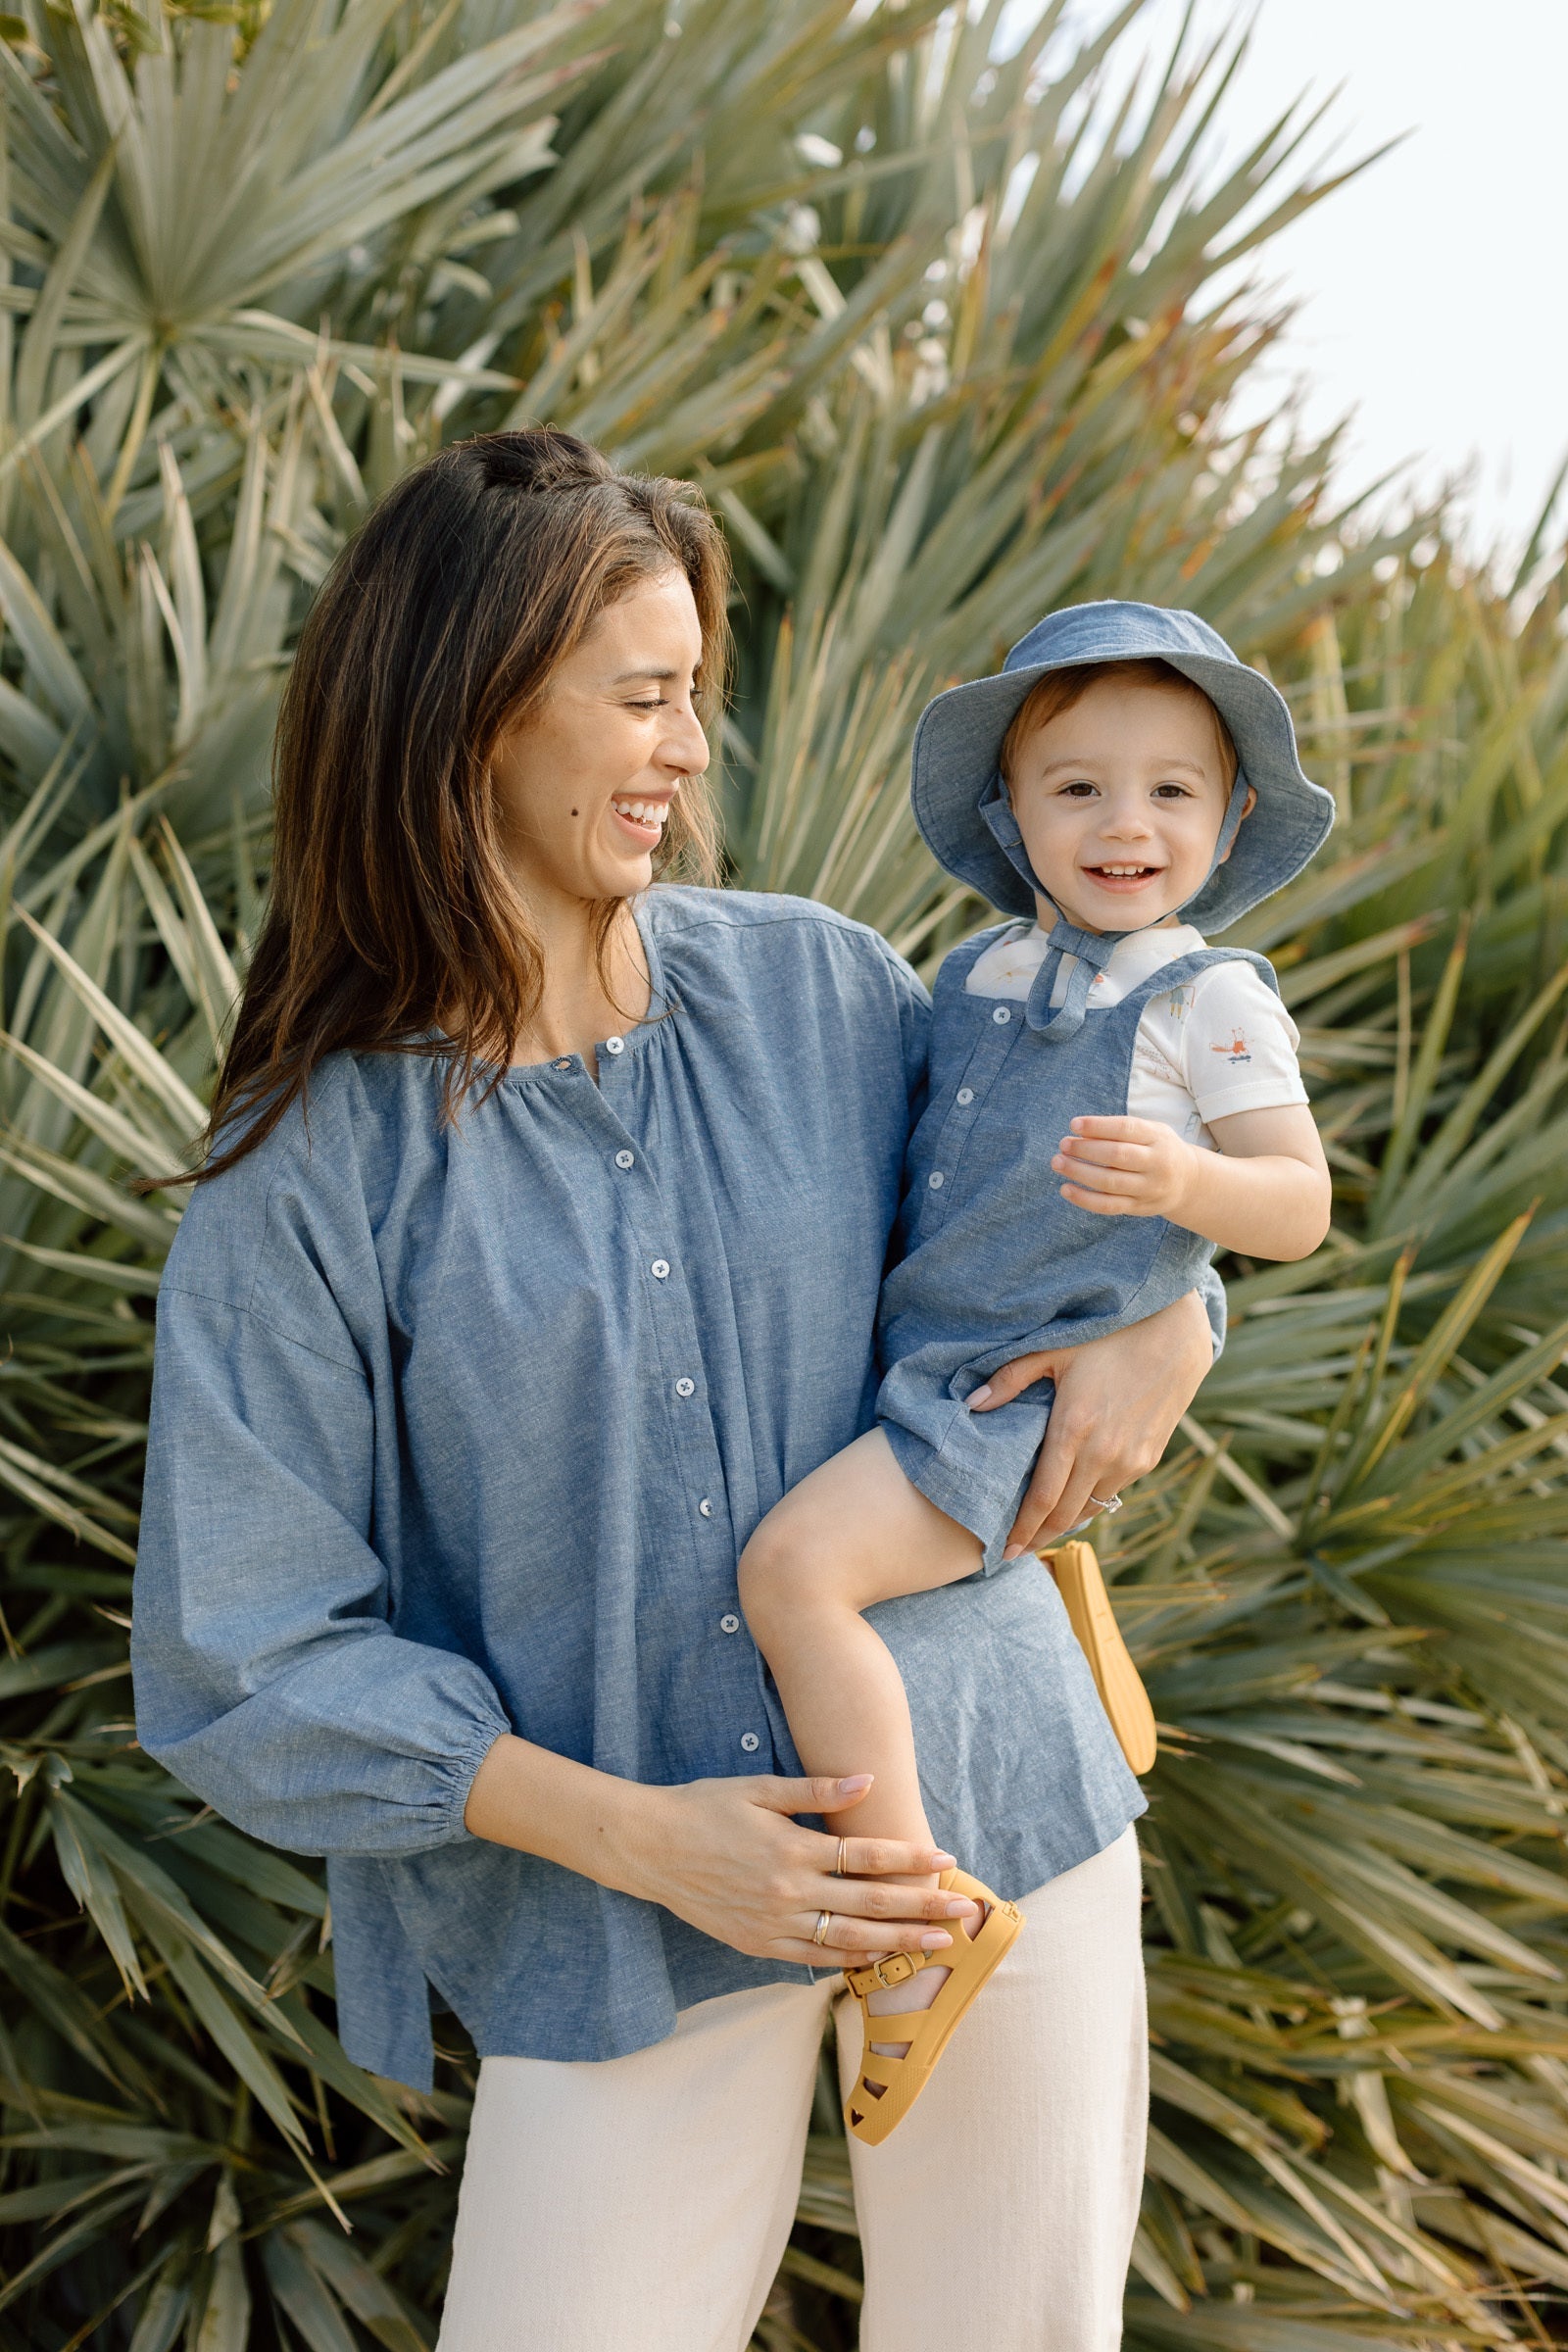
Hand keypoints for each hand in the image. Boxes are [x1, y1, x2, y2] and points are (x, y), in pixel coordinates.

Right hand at [625, 1772, 980, 1967]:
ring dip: (897, 1943)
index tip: (946, 1860)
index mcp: (792, 1850)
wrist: (650, 1848)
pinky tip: (877, 1957)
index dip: (910, 1860)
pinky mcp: (757, 1944)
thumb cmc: (706, 1807)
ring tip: (935, 1946)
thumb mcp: (759, 1788)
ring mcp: (773, 1925)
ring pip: (848, 1939)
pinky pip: (813, 1958)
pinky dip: (849, 1959)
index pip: (867, 1857)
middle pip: (869, 1904)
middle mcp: (788, 1893)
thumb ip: (816, 1790)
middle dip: (921, 1909)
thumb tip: (866, 1780)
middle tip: (962, 1914)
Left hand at [970, 1288, 1213, 1553]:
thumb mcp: (1052, 1349)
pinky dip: (1090, 1504)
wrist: (1174, 1334)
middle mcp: (1104, 1453)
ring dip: (1065, 1524)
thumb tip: (972, 1405)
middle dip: (1038, 1537)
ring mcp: (1131, 1459)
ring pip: (1091, 1508)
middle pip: (1065, 1514)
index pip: (1041, 1498)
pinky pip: (1113, 1492)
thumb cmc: (1107, 1335)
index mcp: (1074, 1429)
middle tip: (1016, 1551)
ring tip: (1041, 1531)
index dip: (1021, 1529)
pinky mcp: (1149, 1457)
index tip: (1003, 1550)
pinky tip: (1074, 1503)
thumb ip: (1009, 1380)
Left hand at [1053, 1114, 1197, 1218]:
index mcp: (1158, 1138)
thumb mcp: (1151, 1132)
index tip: (1074, 1124)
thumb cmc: (1158, 1149)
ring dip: (1079, 1172)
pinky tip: (1066, 1188)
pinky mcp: (1139, 1207)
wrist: (1189, 1182)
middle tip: (1063, 1144)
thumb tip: (1080, 1132)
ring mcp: (1148, 1188)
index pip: (1126, 1129)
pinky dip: (1084, 1199)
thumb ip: (1120, 1130)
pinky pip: (1108, 1206)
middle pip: (1117, 1155)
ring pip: (1110, 1182)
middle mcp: (1156, 1163)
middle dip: (1085, 1149)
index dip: (1098, 1126)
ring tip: (1058, 1162)